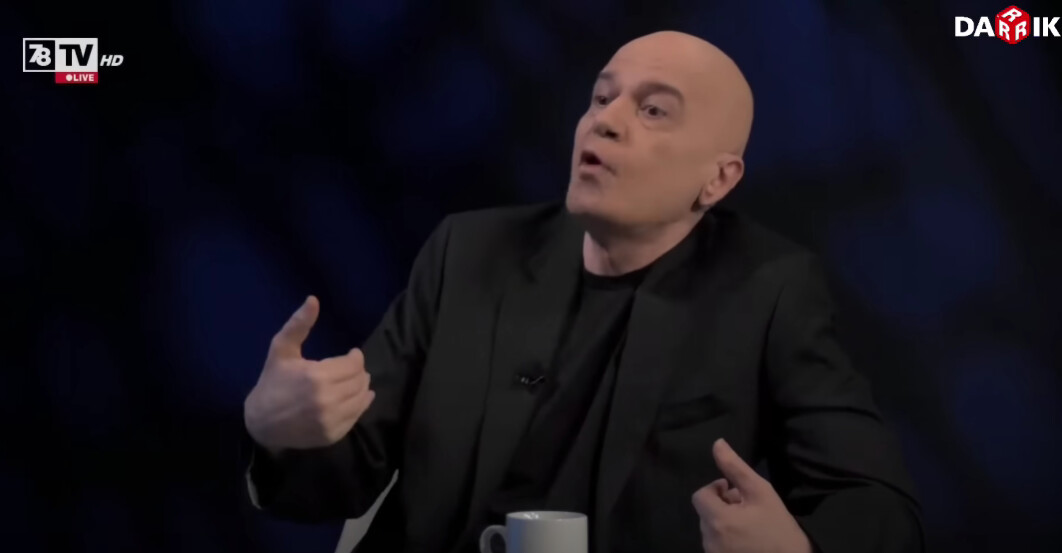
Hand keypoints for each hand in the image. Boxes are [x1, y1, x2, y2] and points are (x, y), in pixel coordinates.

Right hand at [243, 295, 374, 452]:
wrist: (261, 422)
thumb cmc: (272, 381)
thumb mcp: (281, 349)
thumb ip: (299, 324)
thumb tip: (313, 300)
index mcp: (317, 376)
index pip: (354, 363)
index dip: (355, 356)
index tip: (351, 354)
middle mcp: (327, 400)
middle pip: (360, 380)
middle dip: (358, 371)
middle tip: (350, 368)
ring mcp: (331, 420)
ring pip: (362, 397)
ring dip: (361, 387)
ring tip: (352, 382)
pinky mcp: (334, 434)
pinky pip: (357, 416)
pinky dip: (359, 405)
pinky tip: (353, 398)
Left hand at [691, 439, 812, 552]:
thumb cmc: (778, 527)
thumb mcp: (761, 492)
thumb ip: (736, 467)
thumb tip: (717, 443)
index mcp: (717, 519)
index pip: (700, 495)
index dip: (716, 489)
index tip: (733, 490)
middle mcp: (709, 539)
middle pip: (705, 512)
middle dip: (722, 504)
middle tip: (745, 506)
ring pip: (710, 528)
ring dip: (724, 520)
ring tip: (748, 522)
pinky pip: (715, 544)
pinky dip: (726, 537)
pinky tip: (745, 537)